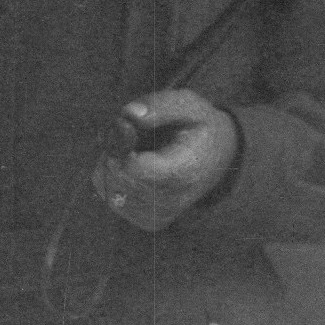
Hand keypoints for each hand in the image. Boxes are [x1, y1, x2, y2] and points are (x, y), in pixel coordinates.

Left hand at [92, 89, 238, 232]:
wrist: (216, 158)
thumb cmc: (197, 127)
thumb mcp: (188, 104)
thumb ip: (160, 105)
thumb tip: (128, 113)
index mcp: (186, 170)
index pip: (135, 168)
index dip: (121, 144)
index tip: (128, 128)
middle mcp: (173, 200)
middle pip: (116, 174)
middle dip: (113, 147)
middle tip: (131, 133)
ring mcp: (158, 214)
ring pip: (107, 184)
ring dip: (111, 160)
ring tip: (136, 150)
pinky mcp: (147, 220)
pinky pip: (108, 194)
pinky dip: (111, 175)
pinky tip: (133, 166)